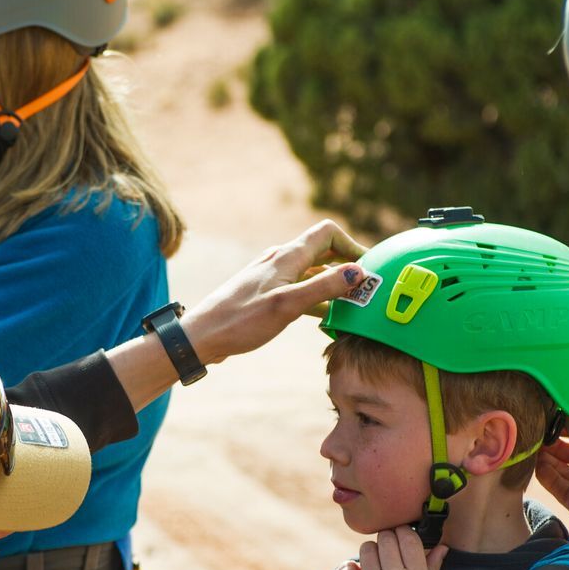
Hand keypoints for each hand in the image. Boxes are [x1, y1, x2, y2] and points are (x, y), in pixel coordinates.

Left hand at [181, 216, 370, 365]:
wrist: (201, 336)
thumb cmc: (240, 321)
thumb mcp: (287, 305)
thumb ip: (323, 288)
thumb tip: (357, 272)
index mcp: (286, 257)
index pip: (327, 233)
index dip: (351, 246)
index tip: (367, 269)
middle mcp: (280, 261)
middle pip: (322, 252)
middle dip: (346, 266)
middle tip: (366, 289)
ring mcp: (272, 277)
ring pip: (311, 273)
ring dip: (332, 286)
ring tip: (352, 307)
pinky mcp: (266, 294)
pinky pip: (299, 289)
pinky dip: (316, 299)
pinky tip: (325, 319)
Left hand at [336, 527, 446, 569]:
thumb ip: (432, 568)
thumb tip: (442, 546)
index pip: (408, 537)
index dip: (402, 532)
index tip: (400, 537)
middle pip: (386, 538)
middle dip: (386, 541)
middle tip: (387, 553)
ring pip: (366, 548)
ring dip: (370, 554)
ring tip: (374, 567)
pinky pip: (346, 566)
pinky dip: (350, 569)